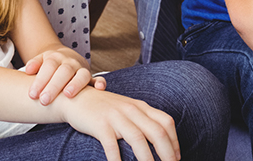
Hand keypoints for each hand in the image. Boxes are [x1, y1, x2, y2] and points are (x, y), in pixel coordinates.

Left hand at [23, 47, 104, 104]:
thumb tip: (27, 70)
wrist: (64, 57)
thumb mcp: (40, 60)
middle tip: (44, 100)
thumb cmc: (49, 65)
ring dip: (76, 84)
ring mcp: (81, 70)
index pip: (48, 67)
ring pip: (82, 75)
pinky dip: (100, 83)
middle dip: (54, 86)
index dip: (41, 80)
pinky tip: (99, 89)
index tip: (32, 95)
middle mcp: (70, 63)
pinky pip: (98, 79)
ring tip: (68, 95)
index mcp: (55, 58)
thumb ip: (34, 64)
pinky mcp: (91, 78)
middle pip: (64, 71)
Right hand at [56, 86, 179, 160]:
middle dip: (167, 153)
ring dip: (147, 159)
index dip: (174, 142)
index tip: (176, 158)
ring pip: (138, 139)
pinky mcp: (100, 125)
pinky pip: (112, 146)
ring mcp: (115, 116)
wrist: (76, 98)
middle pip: (157, 132)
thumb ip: (142, 120)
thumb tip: (160, 142)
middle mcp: (131, 110)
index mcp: (140, 107)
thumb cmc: (103, 108)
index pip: (166, 122)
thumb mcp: (126, 109)